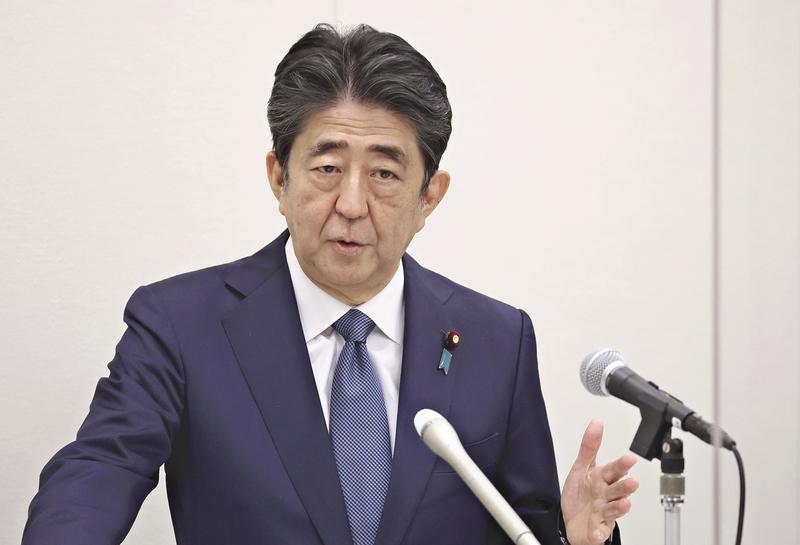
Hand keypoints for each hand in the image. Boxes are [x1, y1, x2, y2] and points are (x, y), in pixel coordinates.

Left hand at [561, 420, 638, 544]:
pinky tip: (599, 530)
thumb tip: (596, 423)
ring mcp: (603, 513)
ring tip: (624, 503)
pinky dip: (599, 532)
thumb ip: (589, 446)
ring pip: (614, 509)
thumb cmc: (580, 495)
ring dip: (619, 507)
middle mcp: (605, 496)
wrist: (572, 522)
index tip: (630, 458)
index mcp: (602, 479)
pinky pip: (599, 532)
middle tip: (632, 481)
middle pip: (617, 489)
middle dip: (625, 486)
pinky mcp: (597, 529)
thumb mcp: (581, 468)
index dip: (621, 465)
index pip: (613, 470)